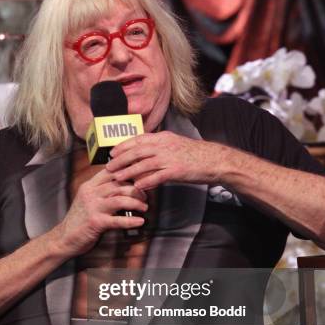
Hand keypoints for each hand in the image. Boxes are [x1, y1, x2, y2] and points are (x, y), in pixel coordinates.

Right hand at [59, 168, 146, 254]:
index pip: (110, 172)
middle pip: (119, 184)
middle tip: (145, 196)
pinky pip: (118, 220)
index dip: (127, 172)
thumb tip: (122, 186)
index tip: (140, 176)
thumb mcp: (87, 200)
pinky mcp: (95, 222)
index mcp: (89, 186)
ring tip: (144, 207)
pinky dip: (131, 220)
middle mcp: (91, 194)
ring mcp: (93, 207)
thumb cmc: (78, 220)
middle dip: (136, 189)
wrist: (63, 238)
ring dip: (136, 202)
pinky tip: (140, 221)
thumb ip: (101, 191)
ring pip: (120, 199)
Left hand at [107, 131, 224, 189]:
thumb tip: (144, 154)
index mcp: (163, 137)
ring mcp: (170, 157)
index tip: (113, 153)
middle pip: (137, 151)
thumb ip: (159, 148)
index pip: (138, 140)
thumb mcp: (175, 144)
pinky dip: (146, 181)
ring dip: (128, 171)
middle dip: (121, 159)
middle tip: (109, 166)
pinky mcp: (177, 170)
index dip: (123, 146)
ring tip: (118, 178)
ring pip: (144, 164)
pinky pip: (157, 176)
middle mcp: (165, 145)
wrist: (214, 160)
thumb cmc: (195, 154)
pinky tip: (137, 187)